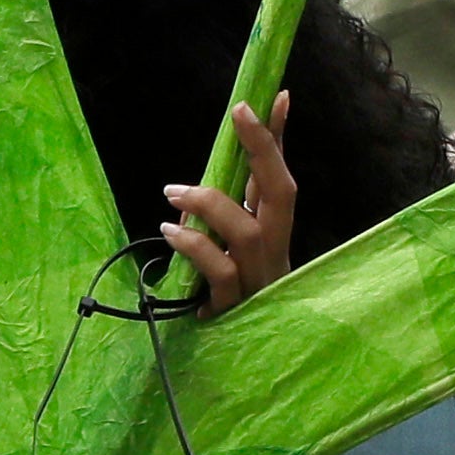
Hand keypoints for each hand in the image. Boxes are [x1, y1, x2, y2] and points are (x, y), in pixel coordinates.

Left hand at [164, 96, 296, 315]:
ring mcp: (258, 279)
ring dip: (211, 203)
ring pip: (248, 231)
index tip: (273, 94)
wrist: (236, 359)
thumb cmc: (227, 290)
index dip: (278, 136)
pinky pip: (219, 271)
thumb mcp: (227, 241)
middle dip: (264, 149)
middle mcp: (274, 250)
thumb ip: (221, 207)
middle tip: (239, 113)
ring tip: (174, 191)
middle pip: (283, 194)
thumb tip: (197, 180)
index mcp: (273, 231)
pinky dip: (195, 246)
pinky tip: (171, 231)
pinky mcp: (235, 306)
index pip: (281, 176)